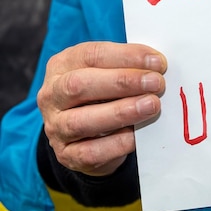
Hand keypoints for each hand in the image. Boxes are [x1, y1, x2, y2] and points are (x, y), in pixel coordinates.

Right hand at [37, 41, 166, 175]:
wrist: (91, 137)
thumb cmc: (105, 96)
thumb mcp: (112, 74)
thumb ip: (130, 68)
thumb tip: (158, 66)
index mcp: (63, 65)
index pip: (91, 55)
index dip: (126, 57)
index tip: (157, 62)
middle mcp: (52, 95)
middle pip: (79, 85)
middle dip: (123, 82)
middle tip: (156, 83)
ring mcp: (55, 127)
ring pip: (81, 120)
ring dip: (121, 112)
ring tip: (151, 105)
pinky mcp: (67, 155)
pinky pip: (90, 152)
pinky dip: (117, 143)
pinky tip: (137, 135)